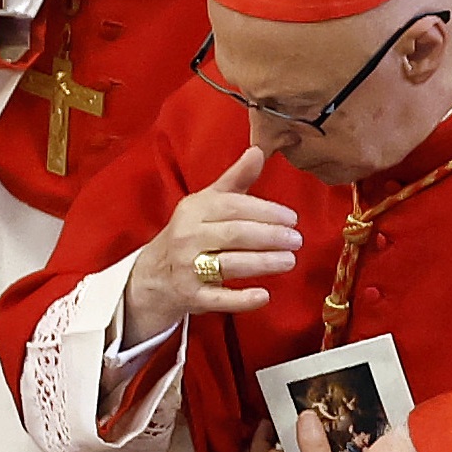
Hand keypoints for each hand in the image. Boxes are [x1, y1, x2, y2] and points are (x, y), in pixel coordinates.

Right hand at [117, 147, 302, 345]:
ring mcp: (188, 269)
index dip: (264, 211)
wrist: (154, 275)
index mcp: (194, 210)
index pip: (233, 207)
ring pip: (229, 264)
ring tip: (290, 260)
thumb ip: (235, 180)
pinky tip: (265, 296)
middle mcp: (189, 237)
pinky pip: (219, 300)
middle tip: (297, 239)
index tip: (291, 218)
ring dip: (262, 263)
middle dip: (269, 236)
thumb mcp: (207, 203)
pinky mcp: (192, 298)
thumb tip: (258, 151)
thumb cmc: (190, 234)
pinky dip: (242, 299)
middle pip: (234, 234)